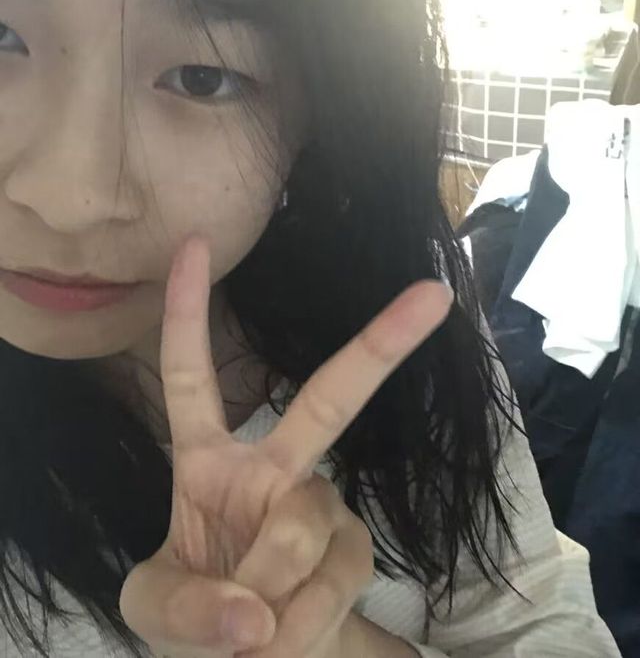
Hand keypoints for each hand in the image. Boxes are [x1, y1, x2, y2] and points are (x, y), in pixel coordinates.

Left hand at [119, 235, 452, 656]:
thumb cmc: (202, 616)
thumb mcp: (157, 612)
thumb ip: (187, 608)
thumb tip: (252, 615)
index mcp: (210, 461)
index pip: (191, 375)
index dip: (187, 312)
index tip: (193, 243)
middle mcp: (273, 467)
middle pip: (326, 398)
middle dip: (377, 345)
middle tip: (432, 297)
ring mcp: (321, 506)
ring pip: (304, 519)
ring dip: (271, 580)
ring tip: (253, 629)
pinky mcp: (354, 550)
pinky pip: (332, 575)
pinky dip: (301, 617)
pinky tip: (285, 637)